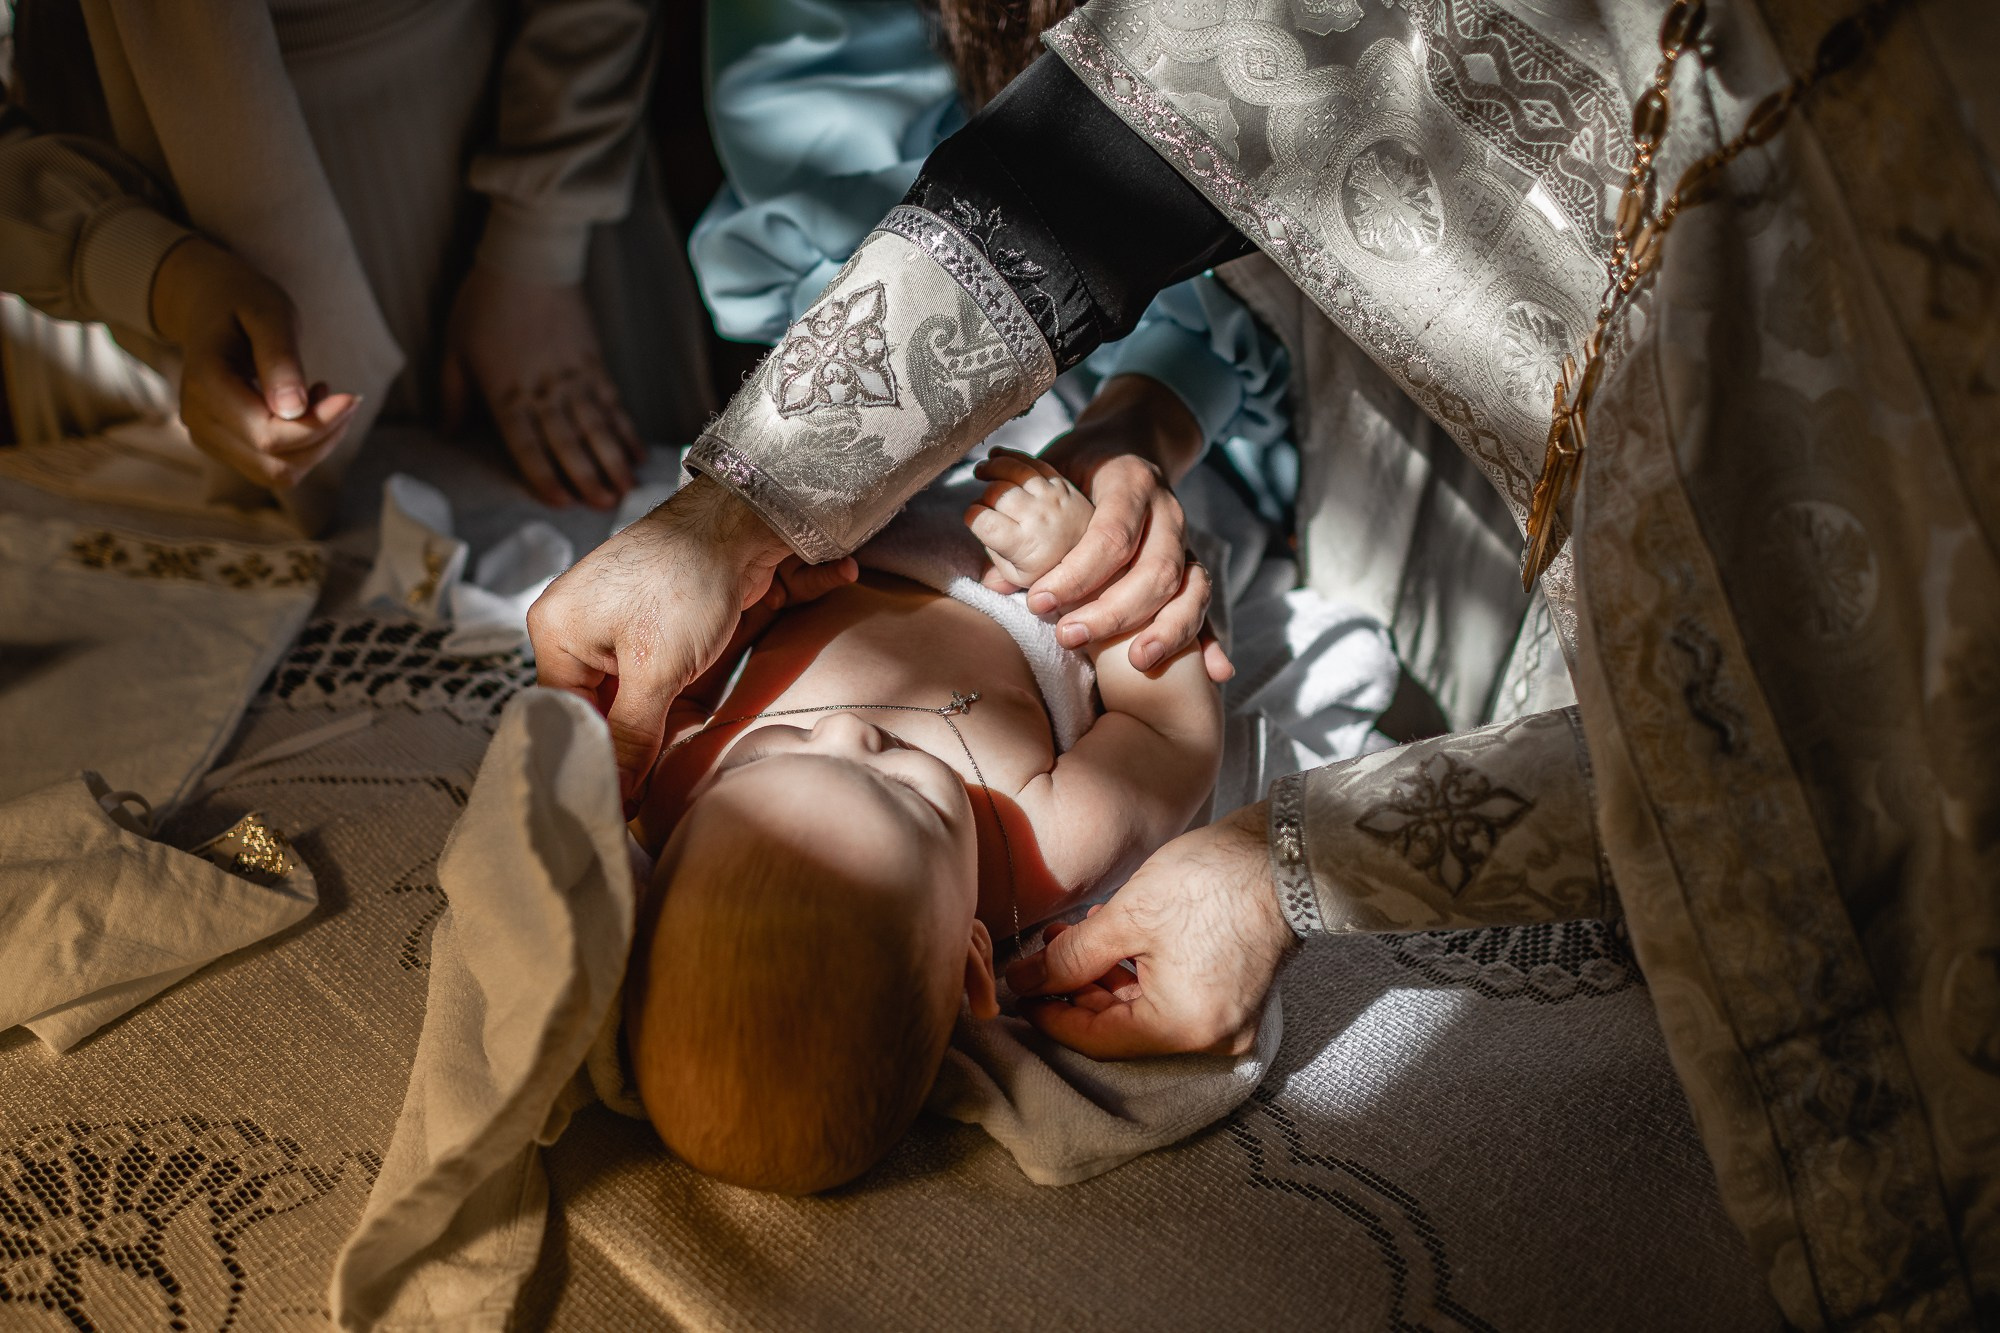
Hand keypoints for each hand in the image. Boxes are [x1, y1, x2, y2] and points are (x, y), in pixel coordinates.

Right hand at [151, 236, 360, 488]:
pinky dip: (303, 446)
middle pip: (276, 463)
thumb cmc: (244, 302)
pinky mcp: (224, 445)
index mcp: (205, 383)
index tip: (351, 397)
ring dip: (316, 444)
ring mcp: (207, 437)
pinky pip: (274, 466)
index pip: (268, 436)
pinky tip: (308, 408)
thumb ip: (280, 359)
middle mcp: (198, 419)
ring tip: (323, 397)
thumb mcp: (269, 314)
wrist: (210, 304)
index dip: (319, 425)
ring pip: (278, 473)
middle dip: (323, 437)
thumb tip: (293, 411)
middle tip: (344, 397)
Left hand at [441, 264, 642, 510]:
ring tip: (628, 490)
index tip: (561, 503)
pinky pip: (613, 404)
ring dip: (614, 463)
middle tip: (606, 509)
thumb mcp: (454, 349)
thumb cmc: (484, 302)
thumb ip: (454, 396)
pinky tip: (637, 452)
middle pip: (570, 445)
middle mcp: (545, 393)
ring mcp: (574, 379)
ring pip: (598, 430)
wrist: (529, 258)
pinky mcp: (594, 364)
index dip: (544, 477)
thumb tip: (448, 434)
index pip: (528, 447)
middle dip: (588, 479)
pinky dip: (626, 430)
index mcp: (507, 395)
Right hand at [526, 474, 792, 805]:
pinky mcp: (660, 620)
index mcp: (557, 632)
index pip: (568, 716)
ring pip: (636, 693)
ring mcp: (620, 621)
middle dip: (635, 742)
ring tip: (678, 765)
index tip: (626, 804)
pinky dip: (683, 696)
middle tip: (656, 792)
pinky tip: (698, 723)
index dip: (600, 759)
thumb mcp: (655, 670)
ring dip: (664, 722)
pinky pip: (662, 673)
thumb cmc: (688, 580)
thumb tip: (616, 794)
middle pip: (602, 707)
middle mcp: (580, 625)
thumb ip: (633, 734)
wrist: (742, 520)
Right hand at [965, 448, 1093, 589]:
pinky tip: (996, 456)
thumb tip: (984, 579)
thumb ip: (999, 574)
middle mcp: (1039, 518)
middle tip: (982, 504)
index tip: (973, 518)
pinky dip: (1011, 456)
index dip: (972, 516)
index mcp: (1025, 545)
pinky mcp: (1061, 484)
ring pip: (1014, 471)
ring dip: (992, 467)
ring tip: (980, 471)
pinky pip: (1033, 463)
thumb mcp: (1023, 579)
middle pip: (997, 493)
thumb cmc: (1051, 566)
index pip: (984, 521)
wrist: (1095, 551)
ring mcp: (1052, 498)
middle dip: (983, 496)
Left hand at [1004, 803, 1292, 1057]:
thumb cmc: (1211, 882)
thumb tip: (1026, 982)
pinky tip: (1110, 938)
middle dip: (1076, 990)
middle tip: (1040, 955)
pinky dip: (1139, 974)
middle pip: (1121, 1027)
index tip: (1018, 992)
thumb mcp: (1127, 917)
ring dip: (1104, 977)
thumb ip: (1070, 957)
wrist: (1286, 853)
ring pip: (1146, 1010)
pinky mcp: (1236, 993)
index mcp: (1182, 1028)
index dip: (1050, 1015)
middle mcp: (1209, 1037)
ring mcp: (1228, 1018)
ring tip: (1070, 935)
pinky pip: (1174, 997)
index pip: (1097, 1039)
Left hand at [1036, 375, 1229, 681]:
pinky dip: (1212, 639)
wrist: (1131, 440)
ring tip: (1136, 663)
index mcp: (1133, 483)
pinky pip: (1207, 604)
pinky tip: (1216, 672)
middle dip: (1112, 611)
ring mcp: (1186, 540)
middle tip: (1067, 637)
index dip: (1076, 574)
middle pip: (1154, 570)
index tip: (1037, 603)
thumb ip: (1025, 521)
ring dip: (1166, 630)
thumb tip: (993, 583)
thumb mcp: (1051, 473)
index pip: (1111, 536)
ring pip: (1190, 589)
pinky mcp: (1194, 565)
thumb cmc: (1081, 464)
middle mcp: (1168, 511)